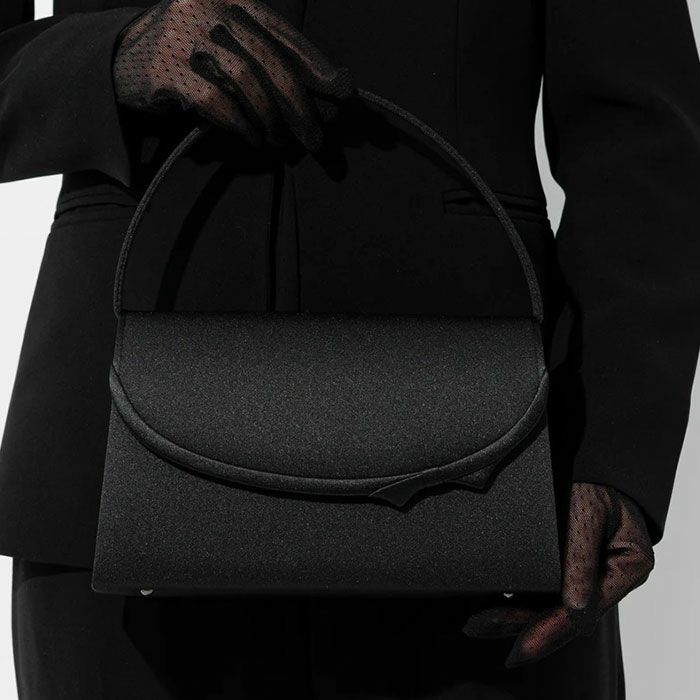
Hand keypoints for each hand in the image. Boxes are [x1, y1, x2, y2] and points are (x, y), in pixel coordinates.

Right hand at [112, 0, 353, 149]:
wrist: (119, 61)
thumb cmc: (188, 56)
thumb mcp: (227, 43)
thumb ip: (267, 58)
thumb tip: (326, 89)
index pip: (284, 34)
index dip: (317, 65)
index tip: (343, 91)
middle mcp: (208, 6)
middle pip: (270, 61)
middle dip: (299, 105)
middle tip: (313, 138)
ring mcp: (183, 34)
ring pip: (247, 83)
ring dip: (271, 120)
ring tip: (278, 140)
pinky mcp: (165, 67)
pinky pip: (218, 104)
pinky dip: (241, 125)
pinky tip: (251, 138)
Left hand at [462, 482, 654, 666]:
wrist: (585, 452)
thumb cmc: (591, 476)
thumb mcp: (586, 510)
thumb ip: (580, 559)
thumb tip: (575, 611)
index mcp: (627, 566)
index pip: (586, 610)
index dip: (550, 631)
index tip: (521, 649)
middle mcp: (609, 575)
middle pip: (563, 612)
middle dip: (520, 625)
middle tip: (480, 628)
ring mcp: (588, 572)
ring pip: (549, 604)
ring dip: (513, 614)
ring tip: (478, 621)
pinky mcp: (568, 564)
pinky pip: (542, 588)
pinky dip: (517, 596)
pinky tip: (490, 602)